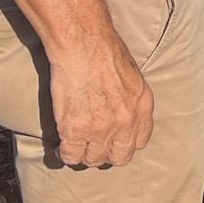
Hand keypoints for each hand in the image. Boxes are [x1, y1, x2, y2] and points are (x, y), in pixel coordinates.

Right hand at [48, 41, 154, 166]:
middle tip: (93, 146)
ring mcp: (101, 129)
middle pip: (119, 157)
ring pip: (93, 159)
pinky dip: (64, 154)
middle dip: (106, 154)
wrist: (84, 43)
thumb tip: (121, 111)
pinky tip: (61, 146)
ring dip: (84, 154)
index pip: (139, 142)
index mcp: (142, 107)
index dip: (124, 143)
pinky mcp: (76, 130)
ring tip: (76, 145)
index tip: (113, 140)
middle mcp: (126, 123)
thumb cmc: (105, 50)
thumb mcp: (133, 76)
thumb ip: (131, 100)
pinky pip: (70, 156)